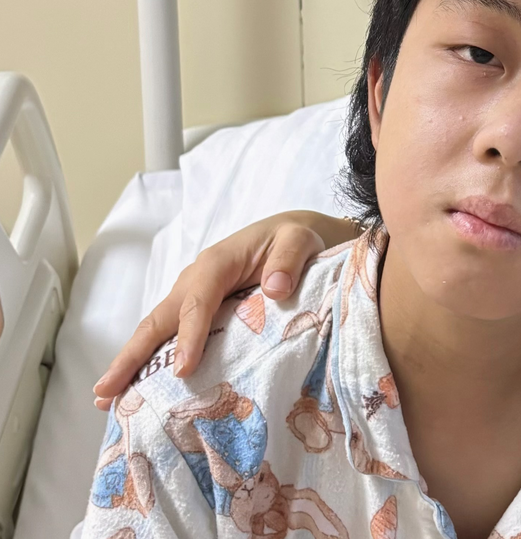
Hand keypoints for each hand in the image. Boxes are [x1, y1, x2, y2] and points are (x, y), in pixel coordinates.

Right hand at [92, 210, 358, 408]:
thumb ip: (288, 261)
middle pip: (158, 320)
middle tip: (105, 393)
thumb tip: (275, 288)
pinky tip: (138, 390)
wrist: (290, 237)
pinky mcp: (196, 309)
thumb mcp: (299, 241)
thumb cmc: (293, 239)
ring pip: (156, 330)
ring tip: (107, 400)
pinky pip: (169, 335)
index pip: (197, 302)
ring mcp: (190, 295)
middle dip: (132, 356)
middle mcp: (194, 280)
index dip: (188, 336)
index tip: (181, 371)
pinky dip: (150, 361)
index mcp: (217, 263)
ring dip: (131, 364)